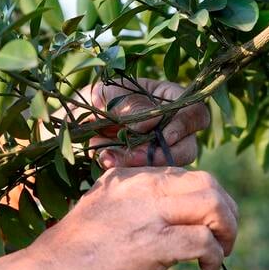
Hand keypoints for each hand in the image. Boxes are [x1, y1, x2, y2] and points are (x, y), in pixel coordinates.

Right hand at [27, 167, 237, 269]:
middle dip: (226, 210)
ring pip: (213, 203)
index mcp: (131, 177)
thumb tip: (168, 217)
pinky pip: (203, 240)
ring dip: (228, 229)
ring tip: (221, 251)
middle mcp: (143, 187)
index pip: (185, 174)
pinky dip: (215, 255)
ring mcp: (150, 213)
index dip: (205, 198)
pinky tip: (208, 268)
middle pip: (208, 182)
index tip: (206, 221)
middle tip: (225, 237)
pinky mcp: (154, 244)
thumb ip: (134, 204)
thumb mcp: (104, 208)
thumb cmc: (73, 249)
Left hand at [89, 79, 209, 167]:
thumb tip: (151, 123)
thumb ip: (131, 104)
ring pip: (170, 166)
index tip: (164, 135)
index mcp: (170, 100)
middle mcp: (171, 127)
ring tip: (113, 158)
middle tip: (137, 156)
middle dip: (164, 154)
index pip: (195, 112)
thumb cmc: (96, 98)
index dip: (185, 125)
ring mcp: (160, 151)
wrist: (73, 122)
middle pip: (189, 145)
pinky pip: (147, 176)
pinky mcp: (145, 168)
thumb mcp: (109, 93)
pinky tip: (105, 160)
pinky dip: (126, 170)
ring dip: (144, 165)